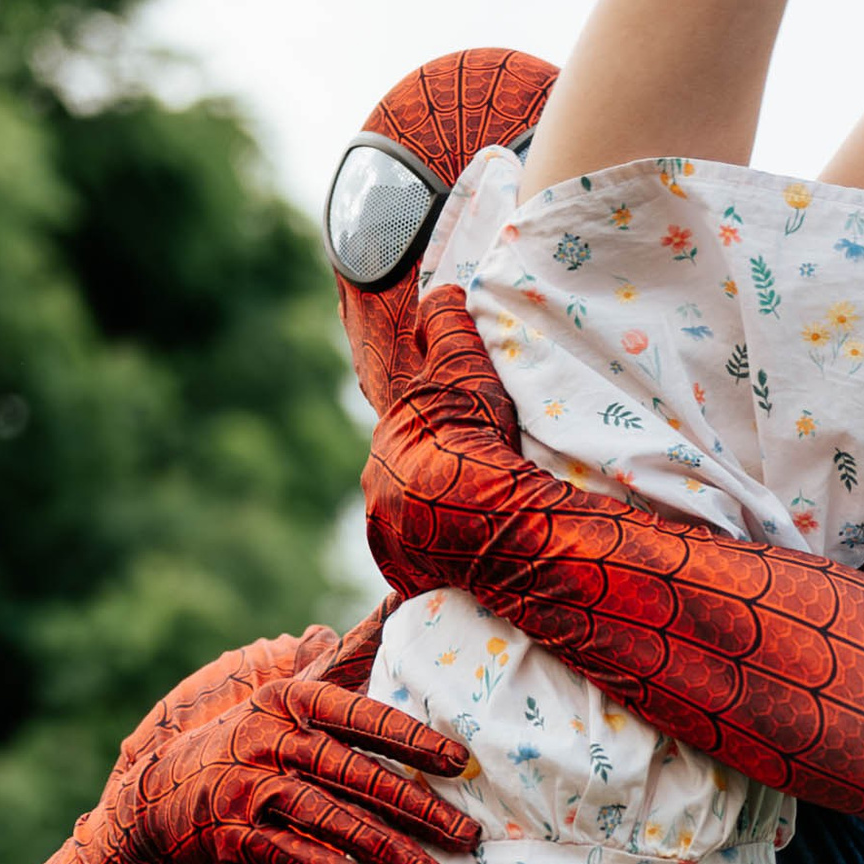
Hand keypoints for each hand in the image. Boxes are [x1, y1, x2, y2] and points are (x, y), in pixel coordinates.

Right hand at [95, 616, 478, 863]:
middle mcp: (271, 739)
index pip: (361, 716)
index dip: (411, 738)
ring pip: (332, 819)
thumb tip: (396, 597)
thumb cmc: (244, 741)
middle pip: (355, 774)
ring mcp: (250, 787)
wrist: (159, 797)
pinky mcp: (234, 835)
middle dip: (417, 807)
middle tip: (468, 834)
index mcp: (290, 700)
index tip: (461, 761)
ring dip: (388, 852)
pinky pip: (292, 856)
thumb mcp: (285, 694)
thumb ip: (343, 657)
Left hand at [360, 287, 525, 604]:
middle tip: (472, 476)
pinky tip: (469, 554)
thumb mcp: (464, 365)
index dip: (437, 425)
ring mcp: (387, 531)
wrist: (485, 518)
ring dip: (434, 516)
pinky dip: (441, 556)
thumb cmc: (476, 438)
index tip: (461, 436)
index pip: (408, 424)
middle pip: (406, 473)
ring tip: (476, 520)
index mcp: (391, 433)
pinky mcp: (404, 571)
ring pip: (410, 517)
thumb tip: (436, 291)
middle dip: (431, 472)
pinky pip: (421, 561)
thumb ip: (446, 325)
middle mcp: (377, 483)